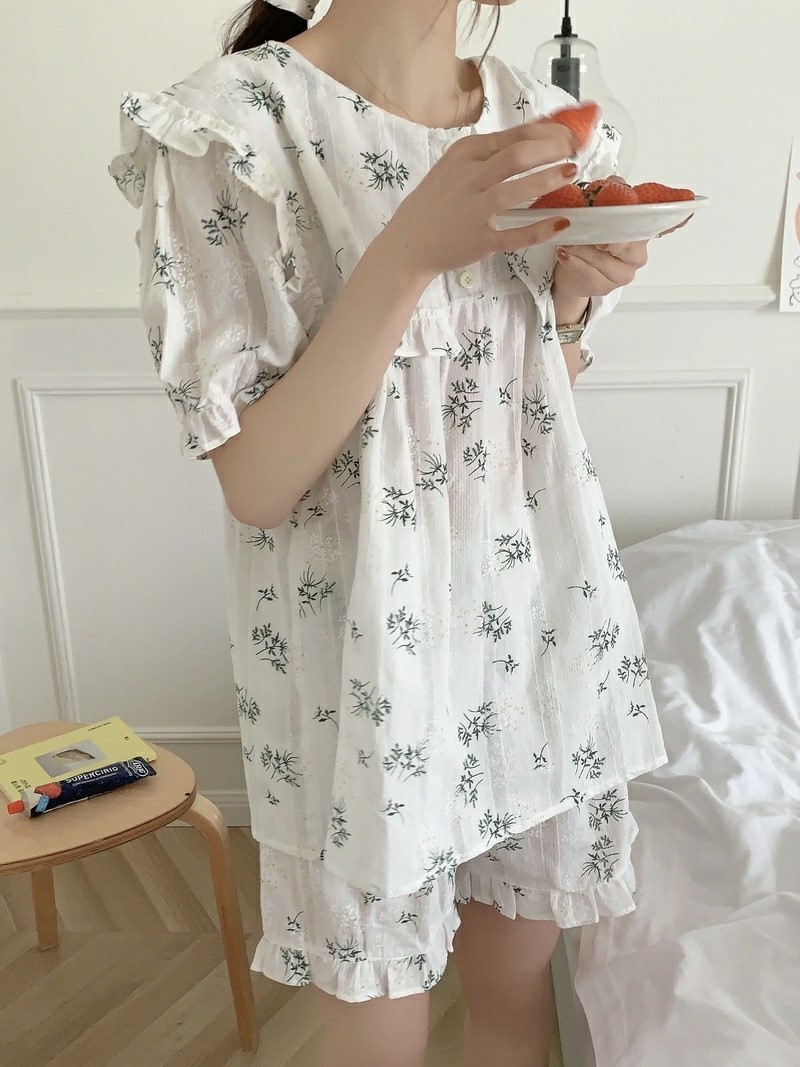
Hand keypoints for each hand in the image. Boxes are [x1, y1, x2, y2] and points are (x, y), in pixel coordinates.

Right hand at [385, 118, 581, 282]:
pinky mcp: (479, 240)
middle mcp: (469, 178)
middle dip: (554, 150)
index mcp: (465, 154)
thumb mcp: (457, 166)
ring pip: (517, 189)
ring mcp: (473, 210)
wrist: (408, 242)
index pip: (515, 135)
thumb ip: (493, 151)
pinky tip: (562, 222)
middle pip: (519, 155)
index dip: (549, 132)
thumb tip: (538, 132)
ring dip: (549, 179)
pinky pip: (515, 234)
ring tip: (571, 173)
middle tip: (575, 151)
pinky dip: (541, 229)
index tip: (570, 133)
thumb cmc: (437, 201)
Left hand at [552, 175, 694, 307]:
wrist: (575, 269)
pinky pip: (588, 274)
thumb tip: (614, 182)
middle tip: (586, 225)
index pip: (655, 222)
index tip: (625, 210)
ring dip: (582, 248)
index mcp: (643, 231)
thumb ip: (612, 193)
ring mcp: (623, 274)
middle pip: (625, 243)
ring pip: (604, 259)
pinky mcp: (604, 286)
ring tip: (567, 239)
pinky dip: (574, 262)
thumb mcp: (601, 210)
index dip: (639, 217)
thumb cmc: (592, 238)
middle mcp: (637, 254)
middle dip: (604, 234)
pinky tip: (564, 254)